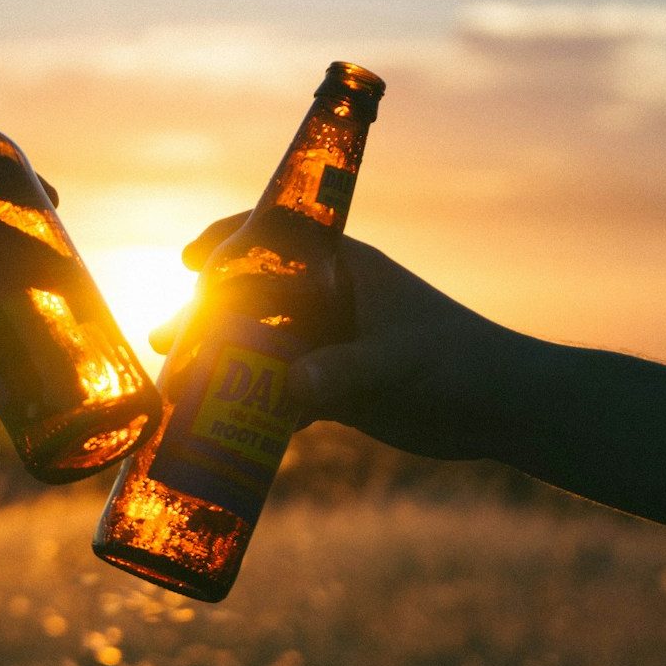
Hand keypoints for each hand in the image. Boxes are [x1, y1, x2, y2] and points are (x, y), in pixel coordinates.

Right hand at [159, 213, 538, 459]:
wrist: (501, 408)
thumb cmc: (460, 363)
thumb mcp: (398, 361)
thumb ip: (345, 372)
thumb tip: (287, 389)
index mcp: (342, 268)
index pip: (272, 236)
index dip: (225, 241)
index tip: (185, 260)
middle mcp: (328, 300)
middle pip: (250, 297)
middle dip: (203, 317)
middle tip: (163, 341)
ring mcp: (328, 344)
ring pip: (257, 348)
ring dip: (217, 365)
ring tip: (174, 389)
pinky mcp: (335, 387)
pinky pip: (277, 392)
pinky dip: (249, 406)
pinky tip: (219, 429)